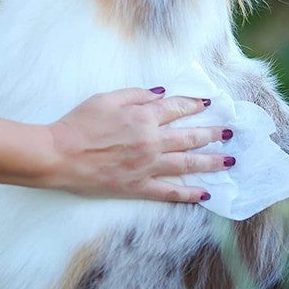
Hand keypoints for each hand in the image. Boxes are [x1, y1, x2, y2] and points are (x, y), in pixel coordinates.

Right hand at [46, 87, 232, 201]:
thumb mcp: (105, 98)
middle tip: (230, 133)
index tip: (208, 104)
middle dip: (213, 134)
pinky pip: (169, 192)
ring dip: (211, 162)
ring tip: (229, 160)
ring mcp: (147, 166)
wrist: (58, 155)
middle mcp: (151, 141)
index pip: (177, 108)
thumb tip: (161, 94)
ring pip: (187, 164)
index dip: (194, 105)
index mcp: (143, 117)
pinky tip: (204, 194)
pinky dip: (188, 194)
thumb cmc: (77, 124)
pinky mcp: (138, 187)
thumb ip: (136, 95)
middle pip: (190, 137)